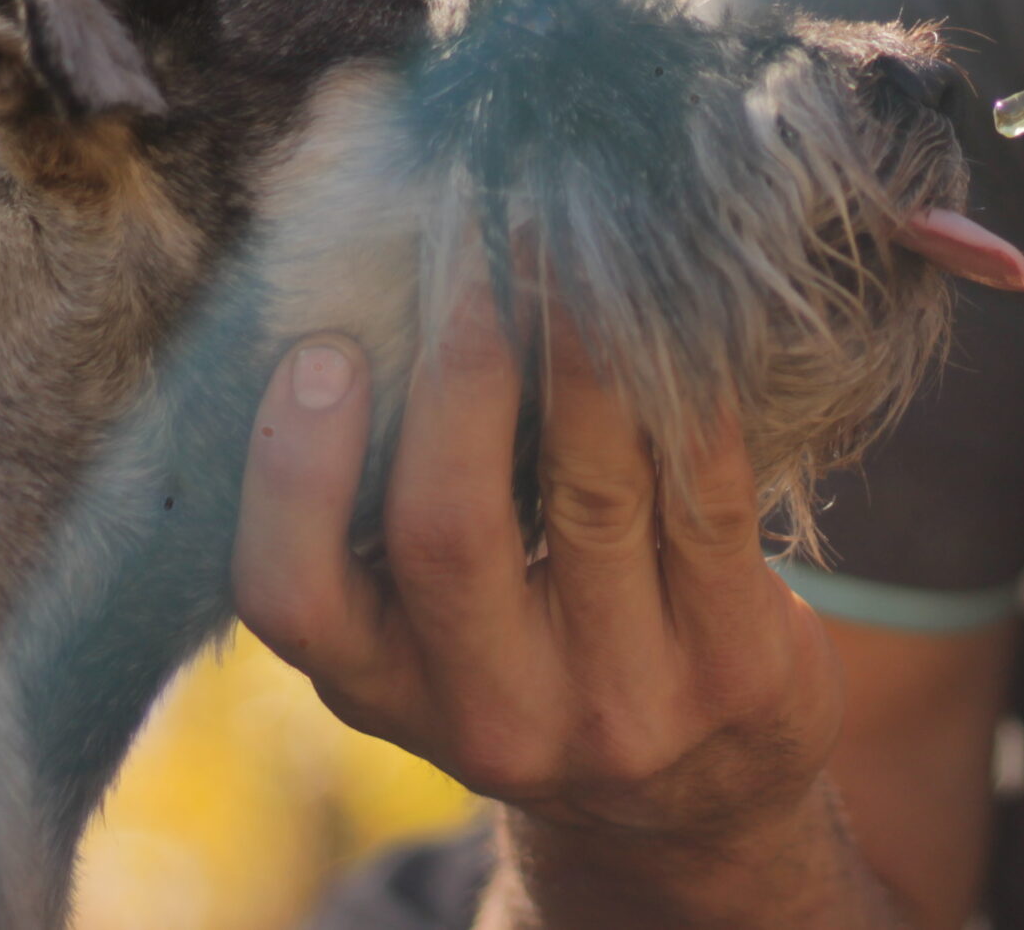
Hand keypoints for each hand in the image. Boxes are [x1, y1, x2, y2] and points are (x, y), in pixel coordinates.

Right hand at [229, 285, 850, 914]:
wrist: (699, 788)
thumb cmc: (540, 639)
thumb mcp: (435, 616)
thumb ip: (393, 490)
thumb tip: (383, 262)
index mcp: (383, 690)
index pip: (292, 598)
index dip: (294, 471)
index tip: (322, 348)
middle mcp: (493, 716)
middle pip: (450, 532)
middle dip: (464, 365)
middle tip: (482, 233)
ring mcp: (619, 703)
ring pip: (593, 494)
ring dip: (585, 344)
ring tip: (583, 238)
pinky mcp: (731, 668)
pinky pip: (708, 495)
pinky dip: (689, 391)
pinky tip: (680, 315)